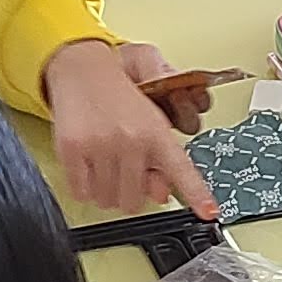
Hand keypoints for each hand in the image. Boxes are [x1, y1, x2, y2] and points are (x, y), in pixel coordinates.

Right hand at [41, 41, 216, 219]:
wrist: (82, 69)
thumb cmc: (118, 96)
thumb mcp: (150, 122)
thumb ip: (161, 160)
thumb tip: (161, 194)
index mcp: (156, 131)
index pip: (181, 170)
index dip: (196, 194)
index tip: (209, 212)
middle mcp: (131, 139)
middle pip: (134, 201)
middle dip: (128, 192)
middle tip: (124, 170)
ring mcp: (100, 146)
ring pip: (107, 200)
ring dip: (106, 190)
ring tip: (105, 162)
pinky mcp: (72, 150)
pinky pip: (81, 192)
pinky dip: (84, 187)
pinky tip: (88, 165)